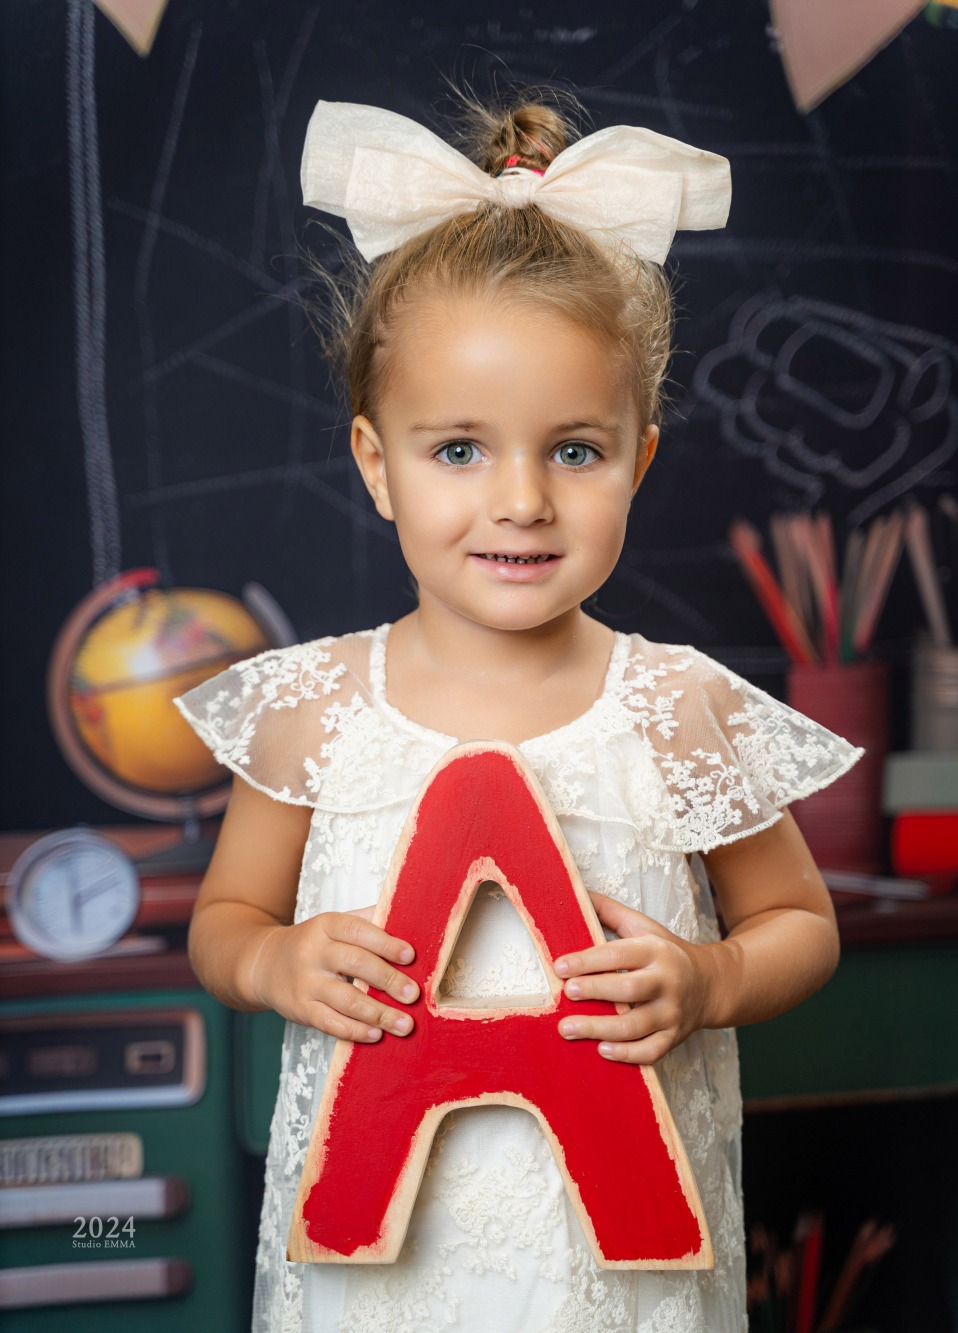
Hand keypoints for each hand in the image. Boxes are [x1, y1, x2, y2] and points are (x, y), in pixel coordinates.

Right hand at [252, 907, 418, 1042]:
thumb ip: (367, 921)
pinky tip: (376, 1034)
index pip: (357, 930)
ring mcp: (305, 982)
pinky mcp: (300, 1009)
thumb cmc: (314, 944)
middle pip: (355, 964)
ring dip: (379, 1013)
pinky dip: (355, 1030)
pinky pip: (330, 1023)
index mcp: (326, 925)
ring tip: (404, 1024)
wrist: (265, 964)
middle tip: (413, 994)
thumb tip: (408, 919)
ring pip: (346, 999)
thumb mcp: (334, 924)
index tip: (409, 956)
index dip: (385, 943)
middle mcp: (313, 952)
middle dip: (388, 980)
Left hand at [553, 892, 709, 1064]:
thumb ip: (610, 912)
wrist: (711, 983)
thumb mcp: (643, 927)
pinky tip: (602, 1050)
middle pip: (628, 990)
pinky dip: (627, 1054)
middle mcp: (667, 982)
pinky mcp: (674, 1037)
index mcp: (656, 950)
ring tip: (567, 1028)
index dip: (588, 961)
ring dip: (599, 1028)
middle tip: (566, 993)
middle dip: (595, 991)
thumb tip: (576, 892)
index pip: (619, 954)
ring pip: (635, 1026)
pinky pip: (651, 1051)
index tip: (559, 966)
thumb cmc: (666, 952)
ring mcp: (672, 1012)